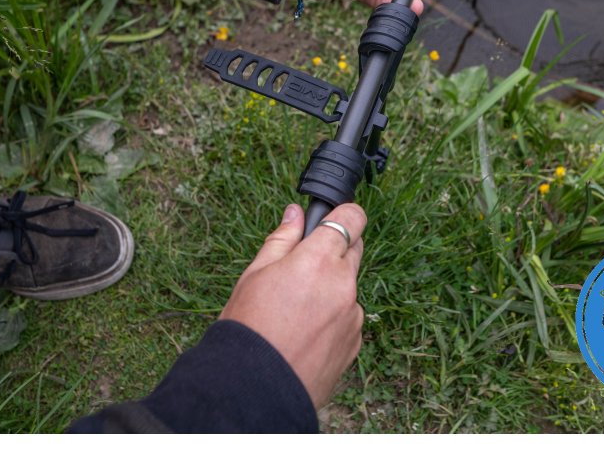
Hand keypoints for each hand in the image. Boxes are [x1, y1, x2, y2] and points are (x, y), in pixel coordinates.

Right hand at [219, 203, 365, 408]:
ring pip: (349, 286)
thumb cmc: (249, 328)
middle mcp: (344, 284)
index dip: (344, 213)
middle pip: (354, 249)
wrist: (256, 388)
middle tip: (303, 266)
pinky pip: (349, 316)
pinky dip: (334, 317)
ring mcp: (353, 314)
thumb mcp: (255, 274)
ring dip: (332, 287)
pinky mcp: (355, 341)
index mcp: (319, 260)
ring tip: (296, 309)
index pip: (352, 218)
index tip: (333, 216)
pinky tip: (305, 331)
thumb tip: (295, 214)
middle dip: (335, 249)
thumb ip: (282, 240)